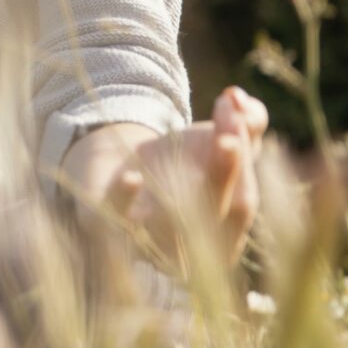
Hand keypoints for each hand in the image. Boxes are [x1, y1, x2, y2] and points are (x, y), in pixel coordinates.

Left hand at [97, 86, 269, 271]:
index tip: (237, 115)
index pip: (241, 204)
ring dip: (181, 199)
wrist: (118, 162)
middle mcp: (183, 248)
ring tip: (192, 172)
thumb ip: (246, 121)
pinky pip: (110, 224)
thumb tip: (240, 99)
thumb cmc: (182, 159)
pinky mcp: (102, 225)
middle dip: (222, 175)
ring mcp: (141, 241)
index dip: (241, 164)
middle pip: (209, 218)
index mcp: (220, 234)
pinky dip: (123, 202)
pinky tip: (132, 179)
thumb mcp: (218, 137)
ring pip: (165, 231)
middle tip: (228, 138)